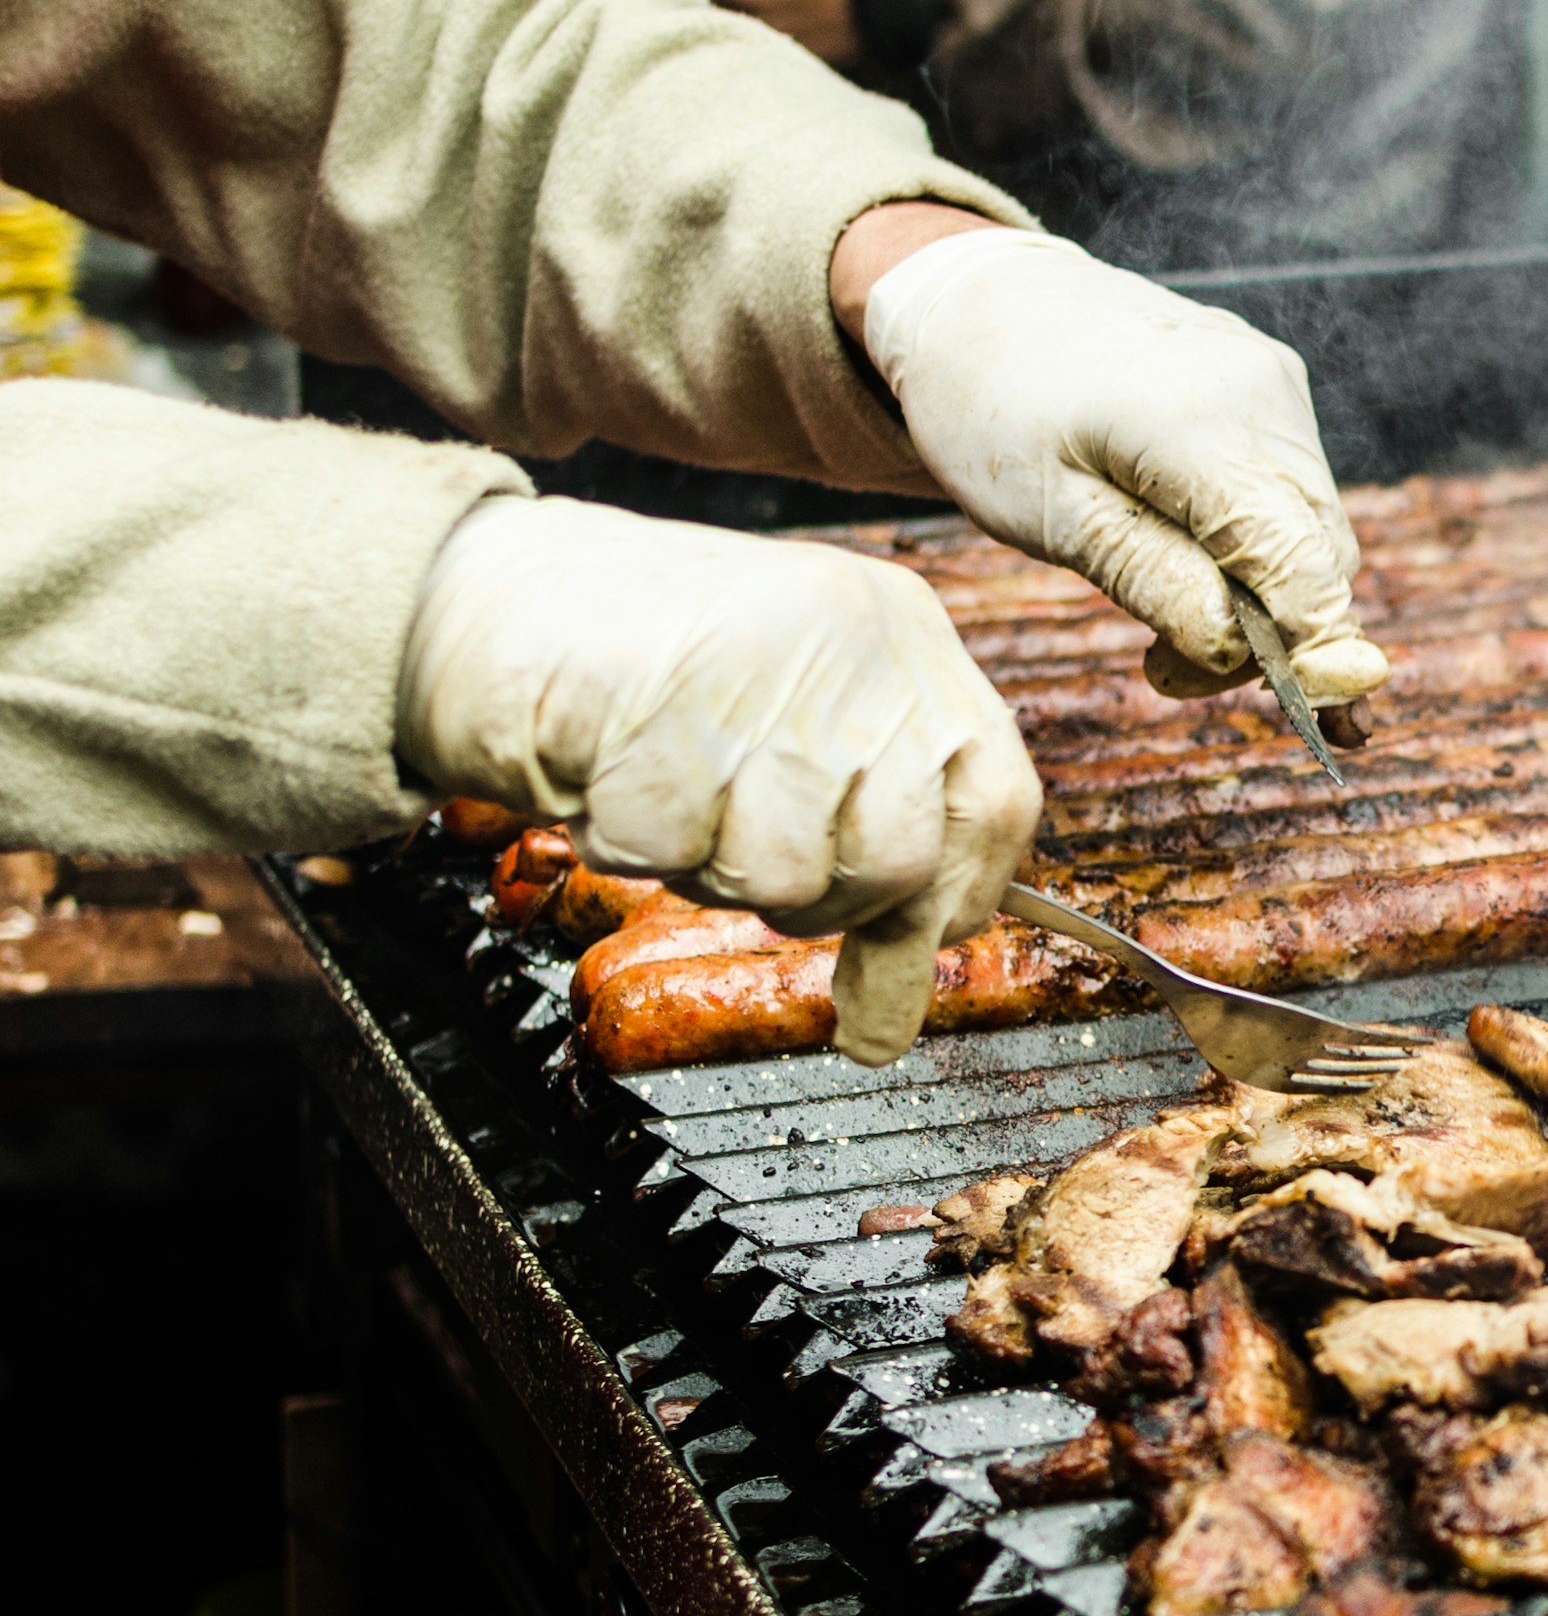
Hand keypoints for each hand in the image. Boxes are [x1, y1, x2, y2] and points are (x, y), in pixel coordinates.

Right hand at [400, 496, 1040, 1063]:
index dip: (945, 898)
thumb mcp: (798, 741)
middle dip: (814, 896)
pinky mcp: (657, 700)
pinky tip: (609, 769)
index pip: (998, 808)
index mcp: (908, 641)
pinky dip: (624, 836)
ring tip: (668, 787)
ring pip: (782, 871)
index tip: (888, 935)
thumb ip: (868, 854)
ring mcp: (760, 669)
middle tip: (739, 843)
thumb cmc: (646, 677)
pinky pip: (666, 851)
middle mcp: (854, 643)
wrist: (480, 593)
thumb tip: (894, 1022)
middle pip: (897, 858)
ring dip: (706, 864)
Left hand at [834, 215, 1382, 707]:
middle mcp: (1262, 393)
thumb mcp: (1050, 516)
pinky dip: (1257, 539)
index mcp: (1201, 426)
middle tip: (1170, 671)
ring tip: (1166, 620)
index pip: (1304, 568)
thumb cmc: (991, 409)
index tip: (1315, 729)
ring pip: (1315, 527)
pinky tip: (1189, 556)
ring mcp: (1273, 379)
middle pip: (1321, 556)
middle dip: (1274, 637)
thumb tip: (1247, 654)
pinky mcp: (1271, 378)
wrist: (976, 294)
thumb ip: (1158, 584)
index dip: (1314, 657)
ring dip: (1263, 592)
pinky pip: (1293, 485)